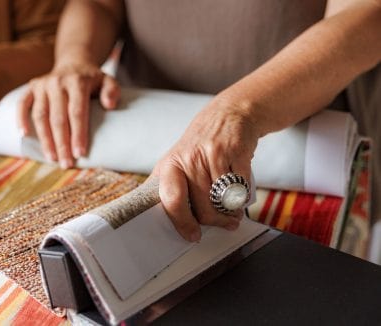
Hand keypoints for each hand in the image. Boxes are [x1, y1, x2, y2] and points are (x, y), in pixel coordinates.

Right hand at [17, 63, 119, 167]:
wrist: (73, 63)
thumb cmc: (91, 80)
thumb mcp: (107, 80)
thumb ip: (112, 91)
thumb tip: (109, 105)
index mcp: (77, 81)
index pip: (77, 112)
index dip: (78, 134)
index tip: (80, 154)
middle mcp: (57, 82)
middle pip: (58, 118)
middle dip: (62, 143)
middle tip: (66, 163)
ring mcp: (42, 84)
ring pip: (40, 115)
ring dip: (45, 139)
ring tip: (52, 158)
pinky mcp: (31, 87)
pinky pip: (22, 104)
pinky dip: (20, 118)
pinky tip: (24, 135)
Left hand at [152, 98, 259, 241]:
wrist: (229, 114)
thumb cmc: (200, 146)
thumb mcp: (176, 162)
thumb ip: (170, 189)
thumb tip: (162, 222)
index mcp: (169, 166)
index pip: (171, 200)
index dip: (183, 223)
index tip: (193, 235)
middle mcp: (188, 160)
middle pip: (203, 208)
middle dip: (215, 221)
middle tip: (223, 223)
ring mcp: (212, 155)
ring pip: (222, 202)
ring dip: (231, 212)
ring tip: (232, 211)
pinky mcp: (235, 151)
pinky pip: (240, 188)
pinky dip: (243, 196)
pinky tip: (240, 192)